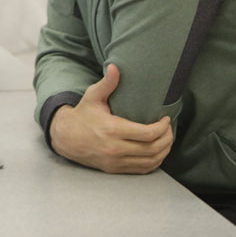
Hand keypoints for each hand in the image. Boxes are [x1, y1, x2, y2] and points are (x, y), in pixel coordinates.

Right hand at [49, 64, 172, 173]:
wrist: (66, 137)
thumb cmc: (83, 114)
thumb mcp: (92, 96)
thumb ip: (107, 83)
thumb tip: (115, 67)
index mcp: (112, 130)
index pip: (147, 133)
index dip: (162, 127)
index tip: (166, 119)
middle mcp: (115, 148)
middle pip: (152, 149)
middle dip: (167, 139)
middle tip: (169, 129)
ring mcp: (115, 161)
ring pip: (150, 162)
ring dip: (163, 152)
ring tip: (166, 140)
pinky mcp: (114, 169)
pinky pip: (141, 169)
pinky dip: (154, 162)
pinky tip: (157, 152)